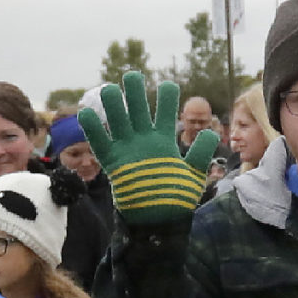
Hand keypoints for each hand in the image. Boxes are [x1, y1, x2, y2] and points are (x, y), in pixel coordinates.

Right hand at [77, 74, 221, 226]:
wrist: (158, 221)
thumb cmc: (177, 199)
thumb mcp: (194, 175)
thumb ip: (201, 153)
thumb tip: (211, 133)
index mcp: (163, 139)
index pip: (165, 109)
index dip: (166, 94)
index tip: (168, 85)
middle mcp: (144, 139)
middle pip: (138, 106)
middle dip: (135, 89)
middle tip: (133, 75)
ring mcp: (127, 148)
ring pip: (117, 118)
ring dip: (113, 103)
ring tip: (110, 90)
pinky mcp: (113, 161)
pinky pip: (99, 141)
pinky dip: (92, 127)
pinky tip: (86, 112)